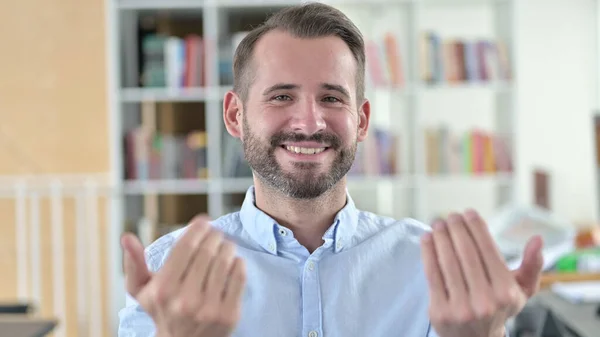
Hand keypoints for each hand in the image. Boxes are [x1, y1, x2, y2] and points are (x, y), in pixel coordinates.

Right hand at [121, 216, 246, 336]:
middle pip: (207, 251)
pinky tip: (234, 261)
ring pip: (225, 261)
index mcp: (163, 289)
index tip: (203, 221)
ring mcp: (208, 308)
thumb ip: (134, 264)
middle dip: (214, 236)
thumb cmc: (162, 312)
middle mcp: (185, 299)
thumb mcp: (142, 292)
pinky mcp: (229, 315)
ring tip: (226, 245)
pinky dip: (238, 263)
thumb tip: (127, 237)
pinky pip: (239, 277)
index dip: (197, 228)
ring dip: (228, 247)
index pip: (186, 247)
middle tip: (216, 233)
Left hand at [420, 209, 543, 336]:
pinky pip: (432, 275)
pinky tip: (427, 239)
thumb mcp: (521, 292)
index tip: (468, 213)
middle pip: (466, 253)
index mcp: (506, 292)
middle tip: (450, 216)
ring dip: (441, 237)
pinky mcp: (440, 311)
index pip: (488, 251)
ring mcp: (461, 308)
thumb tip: (537, 239)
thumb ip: (531, 266)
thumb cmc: (498, 308)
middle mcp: (485, 301)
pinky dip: (428, 253)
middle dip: (456, 229)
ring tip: (438, 224)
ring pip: (448, 262)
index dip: (476, 228)